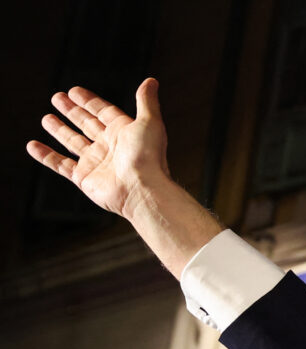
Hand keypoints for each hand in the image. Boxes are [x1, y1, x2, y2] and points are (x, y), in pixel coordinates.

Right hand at [26, 78, 168, 219]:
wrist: (141, 189)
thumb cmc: (148, 157)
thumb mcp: (149, 122)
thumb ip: (146, 101)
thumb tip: (151, 82)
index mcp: (123, 132)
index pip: (103, 112)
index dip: (89, 101)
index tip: (74, 91)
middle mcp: (109, 146)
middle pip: (86, 124)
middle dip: (72, 111)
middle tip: (57, 97)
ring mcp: (96, 162)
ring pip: (73, 142)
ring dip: (59, 130)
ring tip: (46, 118)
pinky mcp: (84, 178)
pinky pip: (60, 165)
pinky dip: (46, 156)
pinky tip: (32, 146)